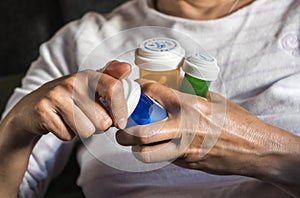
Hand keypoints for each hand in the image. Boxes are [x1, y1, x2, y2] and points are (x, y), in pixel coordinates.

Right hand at [9, 60, 130, 139]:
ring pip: (87, 130)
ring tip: (73, 119)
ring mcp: (56, 95)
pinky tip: (61, 123)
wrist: (33, 108)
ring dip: (83, 131)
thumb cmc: (69, 98)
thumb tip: (128, 68)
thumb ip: (111, 78)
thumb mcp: (91, 86)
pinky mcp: (43, 110)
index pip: (114, 88)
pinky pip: (68, 135)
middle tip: (88, 117)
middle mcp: (73, 82)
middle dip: (99, 126)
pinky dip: (67, 134)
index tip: (120, 122)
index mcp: (89, 75)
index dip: (121, 110)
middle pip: (103, 120)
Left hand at [116, 80, 299, 187]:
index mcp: (191, 106)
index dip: (140, 88)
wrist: (255, 148)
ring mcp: (185, 149)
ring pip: (148, 154)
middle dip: (124, 133)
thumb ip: (191, 96)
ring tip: (135, 142)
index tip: (135, 89)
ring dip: (136, 149)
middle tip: (120, 130)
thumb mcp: (214, 100)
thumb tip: (172, 90)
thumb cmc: (237, 121)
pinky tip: (162, 146)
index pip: (154, 93)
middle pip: (141, 134)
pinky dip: (158, 153)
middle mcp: (184, 128)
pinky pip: (165, 159)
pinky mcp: (188, 163)